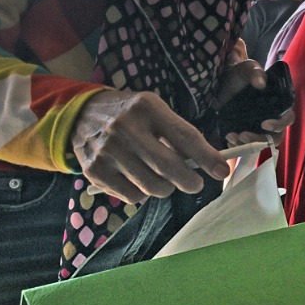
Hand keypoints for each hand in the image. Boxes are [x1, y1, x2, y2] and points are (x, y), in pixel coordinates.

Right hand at [71, 90, 230, 202]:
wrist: (82, 114)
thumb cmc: (131, 114)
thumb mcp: (154, 110)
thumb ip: (178, 134)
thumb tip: (207, 163)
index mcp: (146, 107)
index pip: (184, 136)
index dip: (207, 157)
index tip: (222, 170)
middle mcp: (125, 127)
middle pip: (169, 167)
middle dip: (190, 181)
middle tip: (195, 183)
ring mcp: (107, 150)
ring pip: (152, 186)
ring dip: (165, 188)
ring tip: (161, 177)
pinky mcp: (94, 170)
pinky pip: (132, 196)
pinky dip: (142, 194)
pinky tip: (138, 179)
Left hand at [214, 40, 293, 145]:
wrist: (222, 82)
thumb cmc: (240, 74)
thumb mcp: (247, 68)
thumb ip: (255, 72)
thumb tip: (261, 84)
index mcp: (279, 104)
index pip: (287, 118)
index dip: (280, 124)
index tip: (265, 124)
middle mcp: (271, 118)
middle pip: (274, 137)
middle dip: (260, 139)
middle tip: (244, 135)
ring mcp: (257, 127)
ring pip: (260, 143)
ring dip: (248, 144)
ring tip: (233, 137)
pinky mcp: (244, 132)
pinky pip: (245, 144)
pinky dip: (238, 144)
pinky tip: (228, 136)